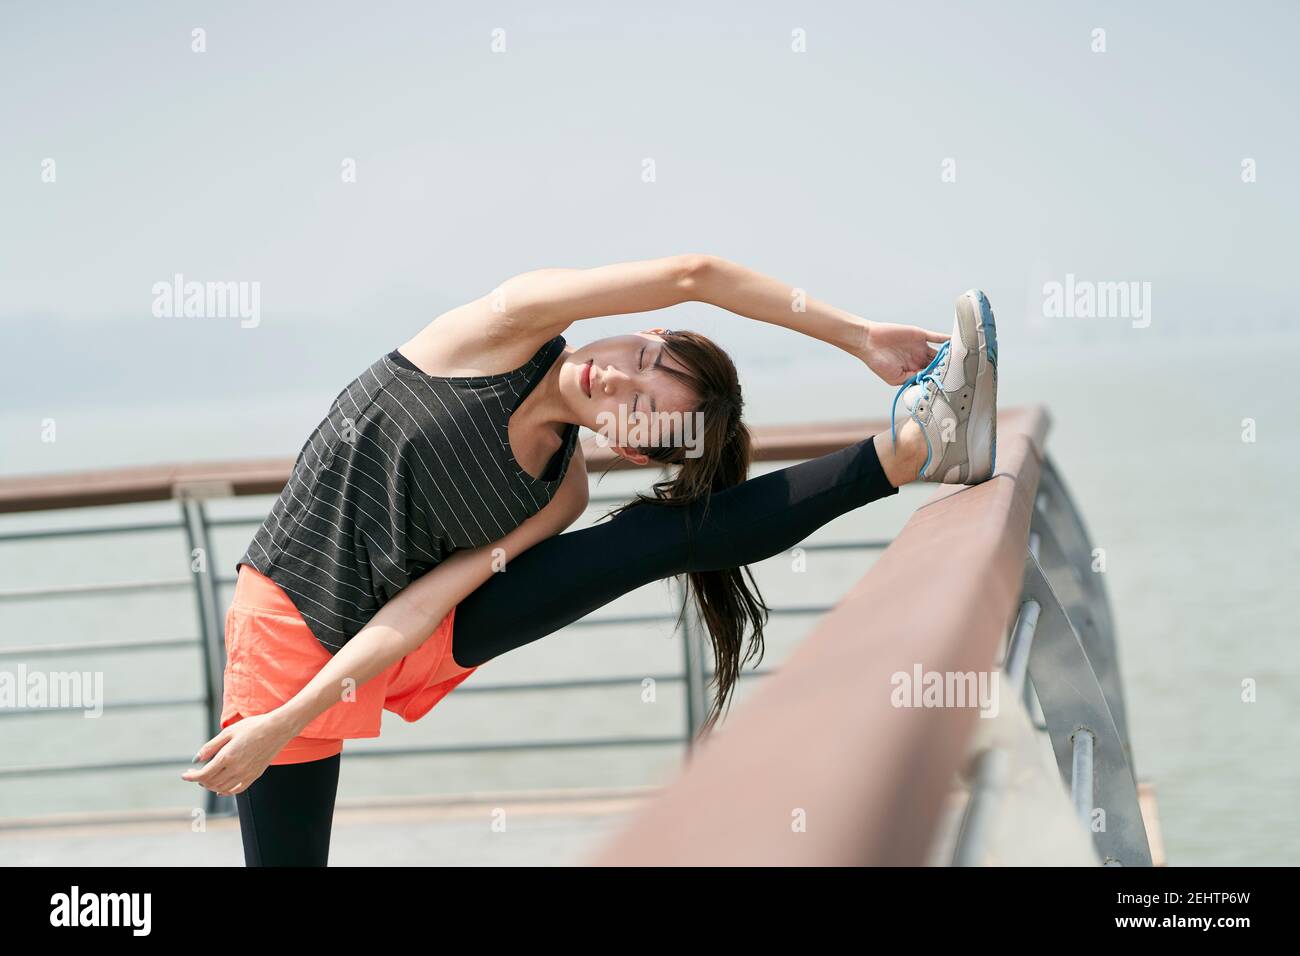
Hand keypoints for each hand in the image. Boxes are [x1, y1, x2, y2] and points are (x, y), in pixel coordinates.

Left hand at [181, 711, 295, 796]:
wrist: (277, 729)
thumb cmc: (253, 726)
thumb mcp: (229, 731)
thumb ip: (211, 746)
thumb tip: (195, 759)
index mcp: (227, 756)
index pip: (204, 774)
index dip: (191, 777)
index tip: (184, 775)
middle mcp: (236, 768)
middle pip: (211, 783)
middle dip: (200, 780)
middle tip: (195, 773)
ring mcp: (246, 774)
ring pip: (222, 788)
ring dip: (211, 786)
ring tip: (206, 779)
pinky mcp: (254, 775)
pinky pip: (236, 789)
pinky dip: (225, 792)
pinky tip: (221, 790)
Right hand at [858, 321, 951, 385]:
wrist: (868, 341)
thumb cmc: (876, 362)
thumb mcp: (894, 378)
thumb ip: (911, 379)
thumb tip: (928, 381)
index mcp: (912, 371)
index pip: (930, 377)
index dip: (939, 380)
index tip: (950, 384)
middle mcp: (918, 360)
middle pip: (938, 365)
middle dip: (948, 369)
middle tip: (959, 373)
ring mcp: (920, 348)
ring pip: (940, 353)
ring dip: (949, 356)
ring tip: (962, 359)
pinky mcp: (920, 336)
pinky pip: (936, 338)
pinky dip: (946, 340)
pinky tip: (956, 341)